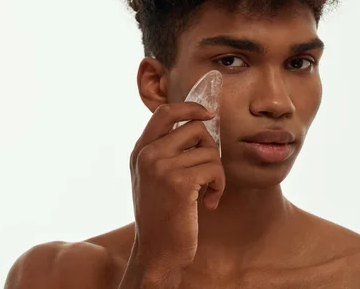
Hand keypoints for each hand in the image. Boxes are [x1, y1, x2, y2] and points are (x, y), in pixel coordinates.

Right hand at [128, 102, 225, 270]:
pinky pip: (215, 169)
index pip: (165, 112)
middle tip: (210, 171)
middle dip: (211, 148)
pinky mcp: (179, 182)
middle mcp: (147, 154)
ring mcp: (161, 167)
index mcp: (140, 150)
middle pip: (195, 128)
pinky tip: (210, 203)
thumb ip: (166, 150)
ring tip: (208, 192)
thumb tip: (199, 122)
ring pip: (209, 151)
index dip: (190, 106)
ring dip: (217, 173)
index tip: (208, 113)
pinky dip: (220, 186)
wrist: (157, 252)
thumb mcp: (154, 177)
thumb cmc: (162, 215)